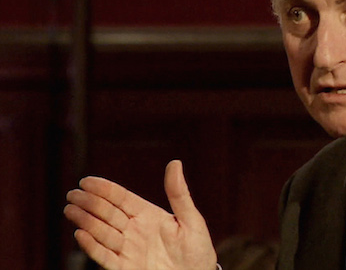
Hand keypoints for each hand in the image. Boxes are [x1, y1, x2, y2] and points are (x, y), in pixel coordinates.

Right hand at [64, 160, 216, 269]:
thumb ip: (178, 193)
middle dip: (89, 203)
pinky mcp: (125, 268)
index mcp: (148, 215)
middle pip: (107, 213)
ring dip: (85, 221)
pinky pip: (105, 256)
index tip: (86, 181)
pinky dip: (92, 246)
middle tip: (72, 194)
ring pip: (102, 232)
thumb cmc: (197, 250)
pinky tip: (80, 234)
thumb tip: (175, 162)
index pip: (121, 198)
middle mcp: (134, 230)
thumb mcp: (191, 219)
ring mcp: (128, 249)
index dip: (104, 189)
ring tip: (70, 210)